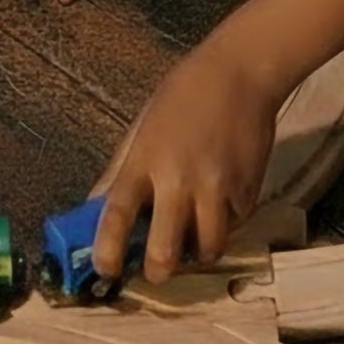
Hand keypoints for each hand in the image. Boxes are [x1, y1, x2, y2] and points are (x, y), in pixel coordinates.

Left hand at [92, 39, 279, 284]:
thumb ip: (121, 168)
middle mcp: (179, 179)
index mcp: (145, 159)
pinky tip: (221, 202)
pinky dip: (225, 225)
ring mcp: (216, 188)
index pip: (116, 214)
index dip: (106, 251)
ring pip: (207, 250)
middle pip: (165, 251)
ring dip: (198, 251)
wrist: (241, 72)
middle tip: (157, 267)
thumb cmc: (185, 93)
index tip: (105, 270)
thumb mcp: (143, 124)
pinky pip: (234, 227)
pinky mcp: (248, 192)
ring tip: (195, 237)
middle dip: (158, 271)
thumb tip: (96, 206)